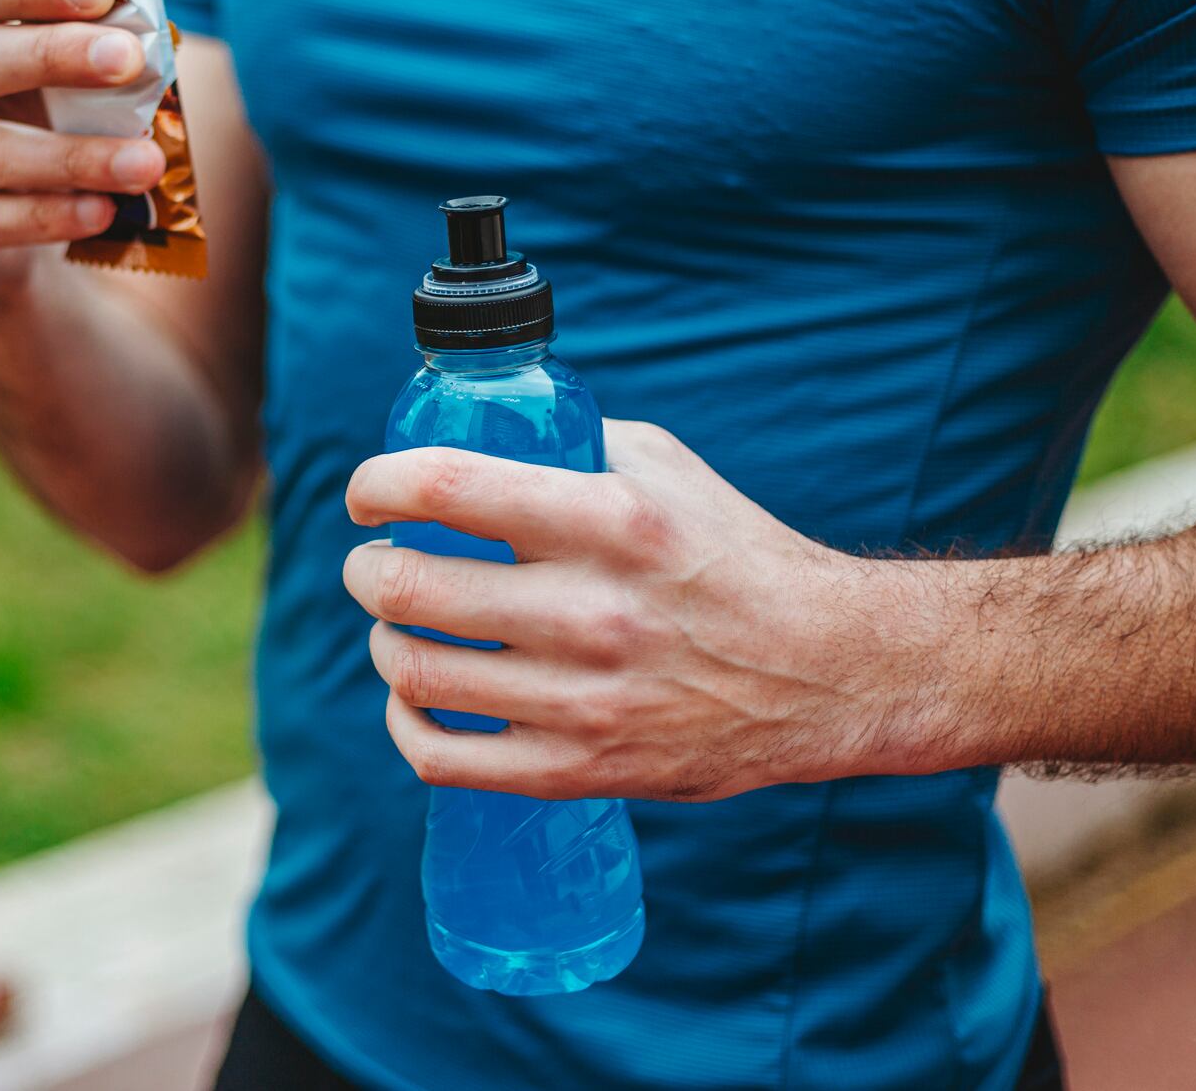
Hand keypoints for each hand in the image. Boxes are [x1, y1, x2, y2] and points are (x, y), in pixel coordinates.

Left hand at [343, 422, 959, 800]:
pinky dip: (406, 725)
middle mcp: (593, 609)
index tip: (365, 496)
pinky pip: (444, 758)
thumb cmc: (735, 554)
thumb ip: (571, 445)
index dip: (377, 486)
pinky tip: (415, 700)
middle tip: (374, 564)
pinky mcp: (583, 766)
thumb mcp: (664, 468)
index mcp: (610, 519)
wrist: (830, 671)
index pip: (448, 487)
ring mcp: (585, 697)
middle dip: (368, 571)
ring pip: (415, 672)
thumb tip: (478, 428)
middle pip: (408, 588)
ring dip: (384, 643)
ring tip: (397, 628)